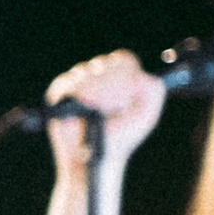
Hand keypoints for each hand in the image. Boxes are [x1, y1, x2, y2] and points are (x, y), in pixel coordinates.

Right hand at [41, 49, 164, 166]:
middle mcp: (98, 73)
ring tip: (96, 116)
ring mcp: (78, 80)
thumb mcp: (146, 114)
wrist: (96, 155)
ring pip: (84, 73)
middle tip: (114, 110)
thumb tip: (137, 75)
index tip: (126, 98)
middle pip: (103, 64)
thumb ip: (153, 90)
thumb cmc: (122, 135)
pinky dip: (75, 101)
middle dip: (110, 89)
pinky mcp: (60, 90)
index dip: (125, 75)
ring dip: (93, 97)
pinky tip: (81, 116)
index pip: (123, 59)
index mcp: (120, 74)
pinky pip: (68, 86)